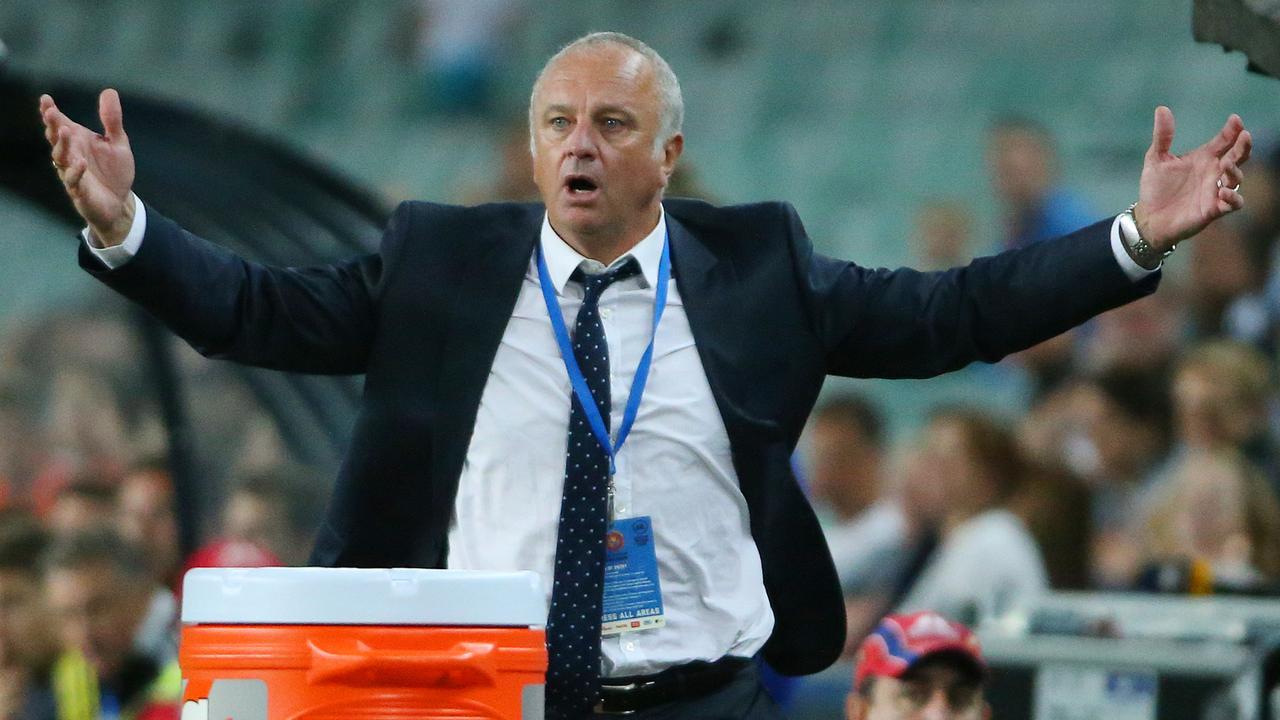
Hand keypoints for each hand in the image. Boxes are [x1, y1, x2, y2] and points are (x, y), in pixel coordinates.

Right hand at [39, 89, 135, 246]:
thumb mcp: (118, 143)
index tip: (46, 99)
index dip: (51, 112)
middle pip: (56, 138)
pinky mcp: (79, 191)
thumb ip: (112, 120)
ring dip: (62, 145)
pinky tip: (80, 162)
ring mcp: (73, 173)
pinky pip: (73, 181)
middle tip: (51, 112)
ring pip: (61, 158)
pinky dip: (75, 171)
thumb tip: (109, 91)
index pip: (60, 123)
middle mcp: (71, 155)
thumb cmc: (114, 172)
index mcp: (78, 141)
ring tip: (65, 131)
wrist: (120, 203)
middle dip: (52, 125)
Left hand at [1133, 106, 1250, 251]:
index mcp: (1204, 157)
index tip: (1235, 119)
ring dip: (1235, 171)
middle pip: (1237, 156)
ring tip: (1226, 165)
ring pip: (1237, 178)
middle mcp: (1214, 172)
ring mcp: (1216, 190)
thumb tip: (1161, 108)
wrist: (1149, 218)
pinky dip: (1233, 197)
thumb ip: (1162, 136)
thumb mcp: (1156, 159)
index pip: (1224, 140)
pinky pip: (1233, 203)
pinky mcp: (1214, 209)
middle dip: (1243, 146)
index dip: (1232, 130)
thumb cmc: (1155, 188)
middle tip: (1244, 136)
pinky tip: (1223, 191)